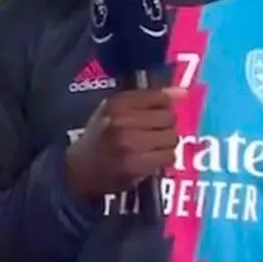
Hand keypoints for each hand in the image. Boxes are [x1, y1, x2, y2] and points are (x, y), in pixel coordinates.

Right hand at [65, 88, 182, 198]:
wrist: (80, 169)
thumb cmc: (100, 135)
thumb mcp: (115, 110)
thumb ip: (147, 99)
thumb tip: (182, 92)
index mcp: (116, 103)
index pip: (159, 97)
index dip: (163, 106)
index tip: (158, 113)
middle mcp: (122, 121)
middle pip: (168, 118)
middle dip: (165, 126)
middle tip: (153, 133)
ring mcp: (129, 143)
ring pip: (171, 138)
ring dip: (166, 143)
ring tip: (151, 146)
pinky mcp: (136, 165)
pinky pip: (168, 156)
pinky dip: (163, 158)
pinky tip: (151, 158)